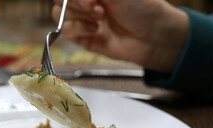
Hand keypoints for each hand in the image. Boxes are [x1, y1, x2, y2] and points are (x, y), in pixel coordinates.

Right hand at [52, 0, 188, 71]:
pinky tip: (95, 30)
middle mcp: (86, 2)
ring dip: (77, 16)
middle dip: (76, 3)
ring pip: (59, 15)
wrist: (153, 37)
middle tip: (96, 7)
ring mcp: (83, 19)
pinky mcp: (82, 38)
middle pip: (59, 0)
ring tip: (99, 19)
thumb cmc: (142, 7)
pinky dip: (77, 29)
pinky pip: (65, 31)